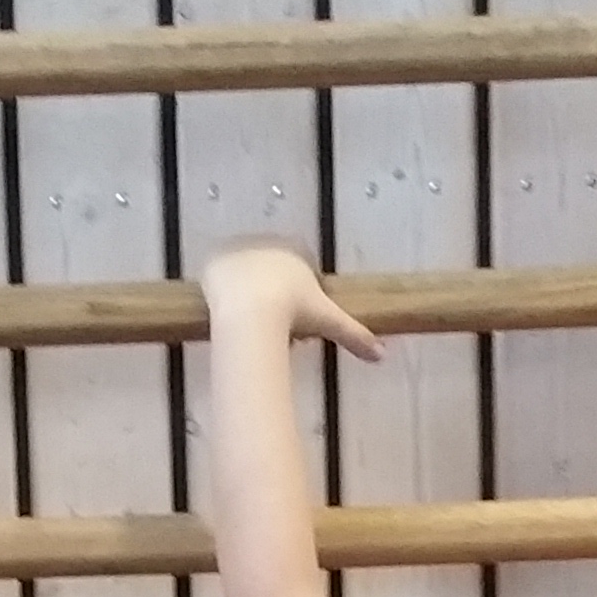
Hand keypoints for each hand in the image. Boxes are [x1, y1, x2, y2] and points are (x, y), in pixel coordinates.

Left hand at [199, 243, 382, 365]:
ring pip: (245, 271)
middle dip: (274, 292)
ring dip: (247, 290)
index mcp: (296, 250)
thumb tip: (382, 355)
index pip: (301, 265)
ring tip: (248, 322)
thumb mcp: (329, 322)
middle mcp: (268, 242)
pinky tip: (224, 310)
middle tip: (274, 324)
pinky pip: (219, 275)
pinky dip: (222, 290)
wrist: (251, 311)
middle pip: (271, 268)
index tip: (297, 315)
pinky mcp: (214, 258)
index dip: (299, 291)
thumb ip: (355, 335)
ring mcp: (238, 248)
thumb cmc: (294, 312)